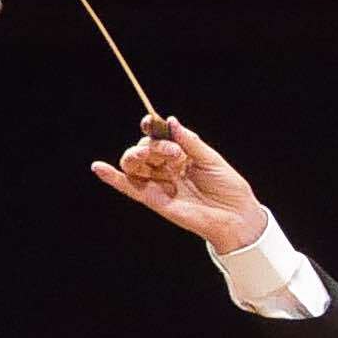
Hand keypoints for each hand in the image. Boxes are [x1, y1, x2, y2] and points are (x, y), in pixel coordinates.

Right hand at [92, 117, 268, 252]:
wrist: (238, 217)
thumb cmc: (228, 188)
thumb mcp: (212, 160)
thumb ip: (190, 142)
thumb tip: (170, 121)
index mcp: (179, 155)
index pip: (158, 137)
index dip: (151, 128)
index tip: (150, 121)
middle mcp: (165, 167)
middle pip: (145, 149)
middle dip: (154, 145)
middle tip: (174, 152)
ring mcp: (158, 182)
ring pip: (134, 164)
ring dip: (136, 155)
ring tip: (147, 154)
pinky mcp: (154, 199)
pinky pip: (128, 187)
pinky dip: (112, 177)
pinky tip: (99, 167)